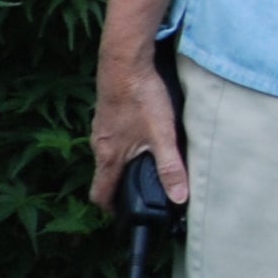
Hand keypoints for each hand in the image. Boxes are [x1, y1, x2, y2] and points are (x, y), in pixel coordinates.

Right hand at [92, 50, 186, 214]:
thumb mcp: (162, 135)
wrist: (125, 61)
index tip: (124, 215)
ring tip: (145, 167)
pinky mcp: (107, 113)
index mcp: (108, 156)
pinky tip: (142, 137)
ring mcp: (101, 127)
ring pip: (108, 154)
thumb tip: (179, 197)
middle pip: (104, 175)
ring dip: (123, 164)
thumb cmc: (140, 97)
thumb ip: (170, 167)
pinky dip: (124, 144)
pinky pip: (112, 136)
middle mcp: (98, 144)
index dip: (110, 209)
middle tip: (141, 192)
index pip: (99, 193)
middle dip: (120, 186)